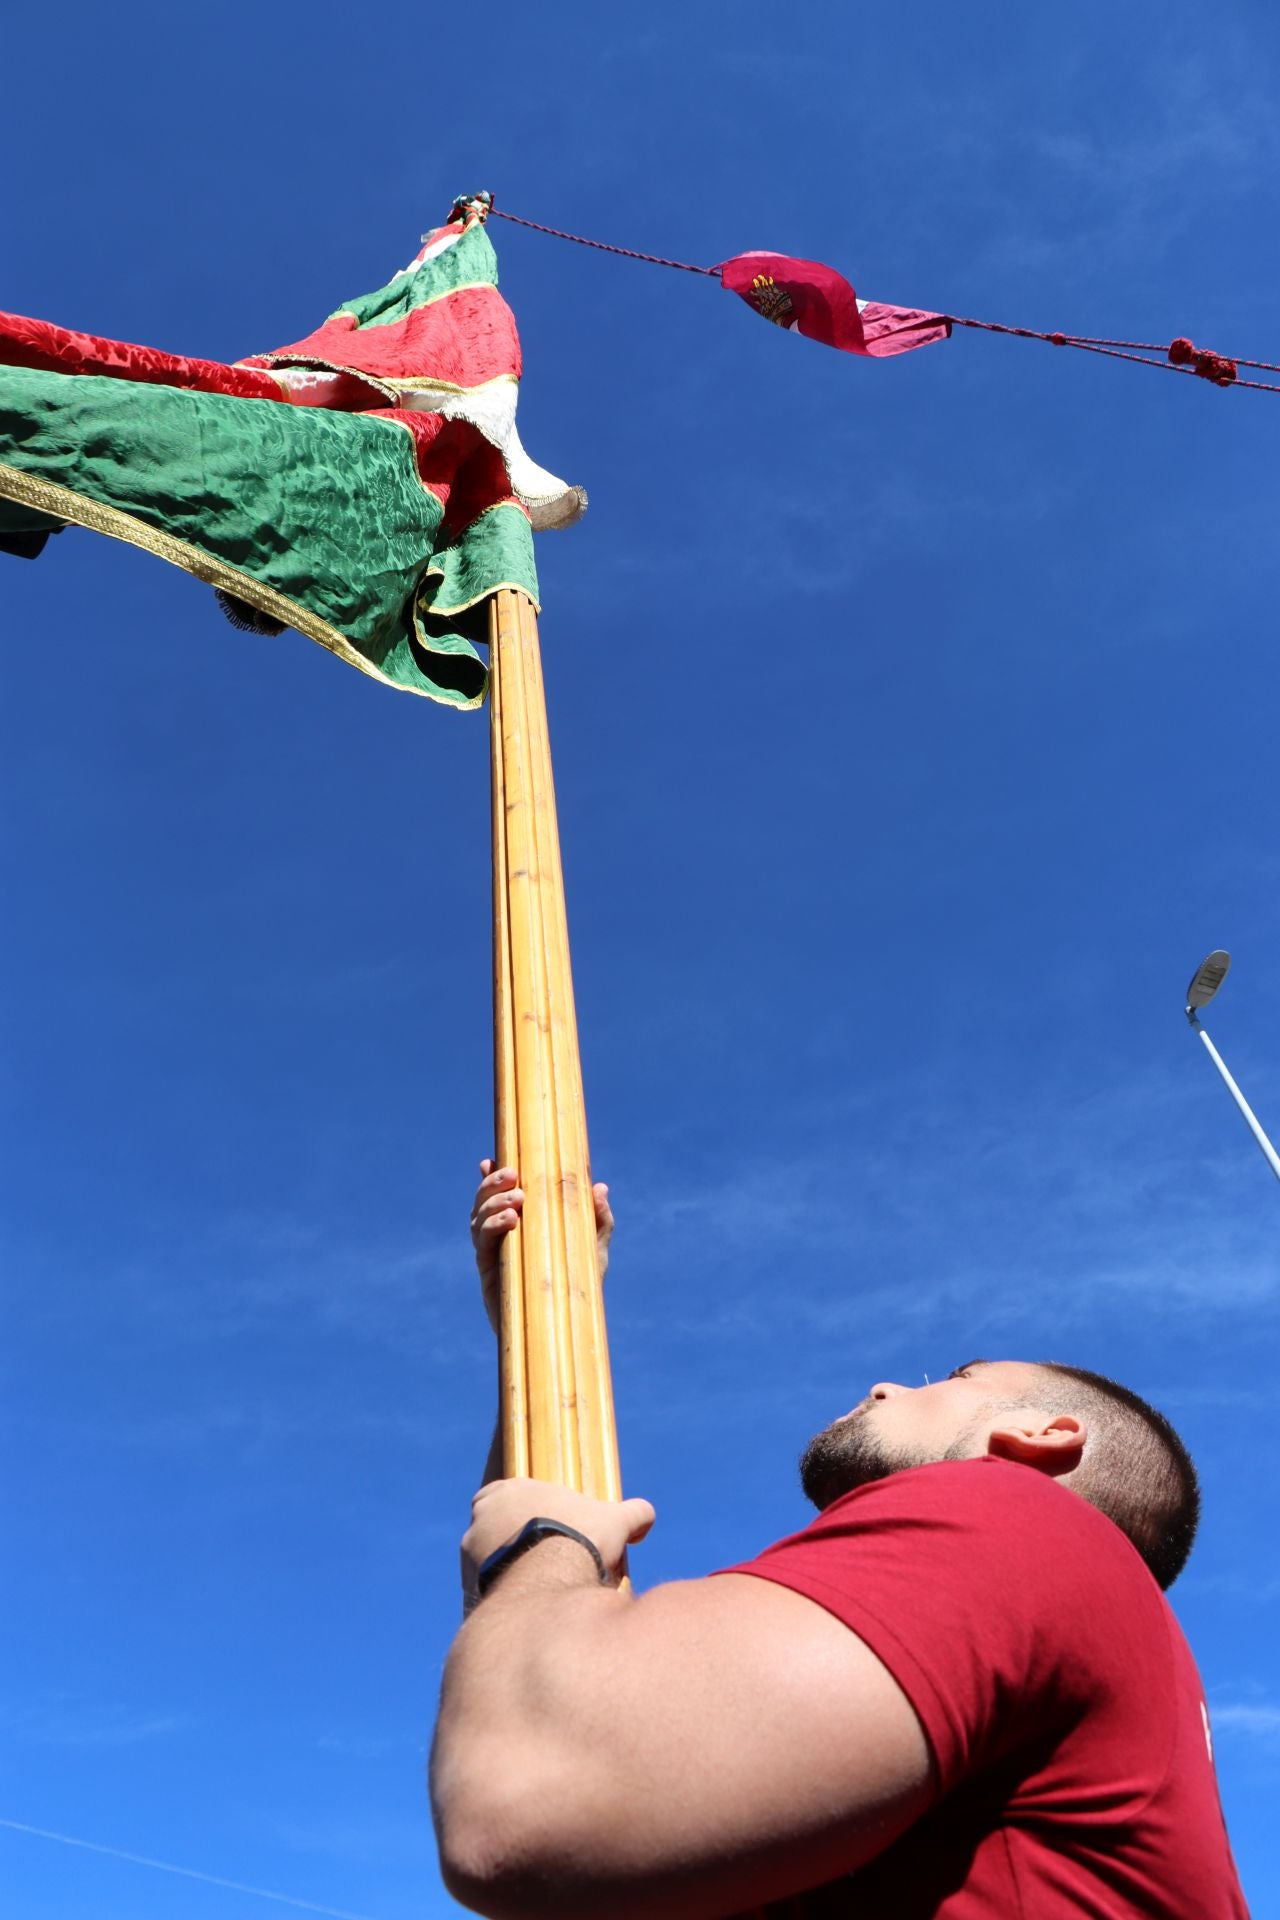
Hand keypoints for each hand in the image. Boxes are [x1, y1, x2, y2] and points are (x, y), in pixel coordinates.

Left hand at [462, 1477, 655, 1592]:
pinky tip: (522, 1606)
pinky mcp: (468, 1581)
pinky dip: (499, 1595)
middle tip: (543, 1562)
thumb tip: (647, 1515)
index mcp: (511, 1489)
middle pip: (496, 1527)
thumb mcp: (614, 1521)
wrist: (549, 1578)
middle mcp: (482, 1515)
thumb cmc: (579, 1539)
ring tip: (535, 1589)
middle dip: (516, 1542)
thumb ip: (632, 1513)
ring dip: (506, 1570)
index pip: (511, 1495)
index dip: (530, 1512)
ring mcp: (472, 1549)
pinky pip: (483, 1589)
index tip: (549, 1530)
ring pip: (487, 1559)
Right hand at [470, 1160, 613, 1335]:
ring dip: (492, 1203)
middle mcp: (501, 1237)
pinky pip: (483, 1245)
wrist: (567, 1326)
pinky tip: (510, 1220)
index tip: (491, 1158)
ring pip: (478, 1220)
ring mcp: (493, 1254)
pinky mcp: (490, 1273)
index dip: (491, 1177)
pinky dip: (493, 1227)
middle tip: (512, 1174)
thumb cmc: (578, 1286)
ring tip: (515, 1199)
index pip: (500, 1196)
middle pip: (483, 1202)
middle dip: (491, 1184)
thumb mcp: (593, 1250)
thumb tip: (600, 1188)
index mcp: (521, 1226)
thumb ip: (598, 1220)